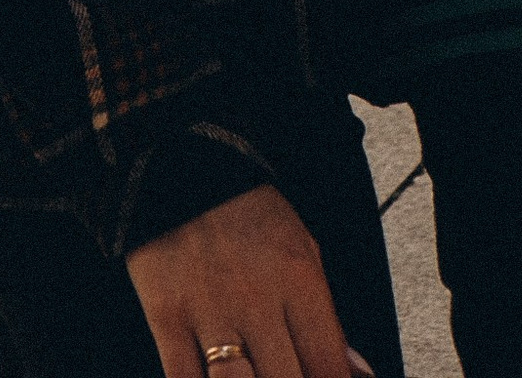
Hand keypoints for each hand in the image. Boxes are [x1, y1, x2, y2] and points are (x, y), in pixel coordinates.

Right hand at [125, 182, 371, 377]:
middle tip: (285, 377)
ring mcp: (209, 310)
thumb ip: (326, 319)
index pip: (328, 366)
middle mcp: (257, 299)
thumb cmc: (249, 216)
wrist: (183, 164)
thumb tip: (355, 373)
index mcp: (299, 280)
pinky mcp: (166, 316)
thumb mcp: (303, 252)